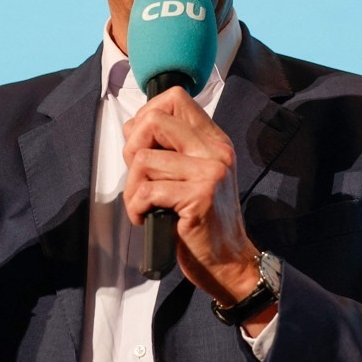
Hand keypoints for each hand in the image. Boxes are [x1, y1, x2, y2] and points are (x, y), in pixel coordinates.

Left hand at [122, 87, 263, 306]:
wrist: (229, 263)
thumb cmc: (203, 222)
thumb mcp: (194, 176)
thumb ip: (171, 149)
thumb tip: (133, 129)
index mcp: (213, 141)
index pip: (175, 98)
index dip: (146, 115)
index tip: (142, 145)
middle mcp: (215, 151)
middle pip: (153, 121)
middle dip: (131, 148)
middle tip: (139, 177)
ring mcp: (209, 173)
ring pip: (143, 159)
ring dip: (131, 188)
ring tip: (143, 205)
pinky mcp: (199, 197)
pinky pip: (146, 191)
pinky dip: (136, 207)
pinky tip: (146, 218)